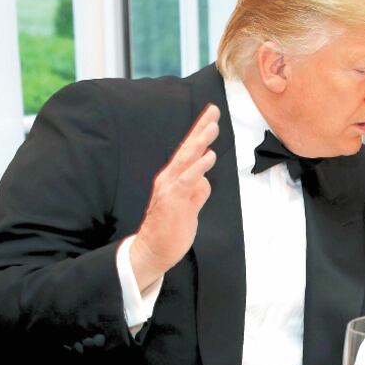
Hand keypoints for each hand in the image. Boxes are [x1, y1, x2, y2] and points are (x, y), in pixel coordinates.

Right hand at [130, 105, 219, 290]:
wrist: (152, 252)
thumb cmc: (170, 230)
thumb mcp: (190, 208)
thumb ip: (197, 193)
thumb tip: (205, 182)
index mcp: (174, 178)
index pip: (188, 152)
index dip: (199, 133)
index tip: (211, 116)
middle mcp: (169, 178)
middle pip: (187, 149)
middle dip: (200, 129)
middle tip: (213, 111)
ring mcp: (170, 188)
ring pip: (186, 160)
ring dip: (200, 142)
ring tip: (212, 127)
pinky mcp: (173, 201)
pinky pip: (187, 180)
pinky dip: (198, 167)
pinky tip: (208, 157)